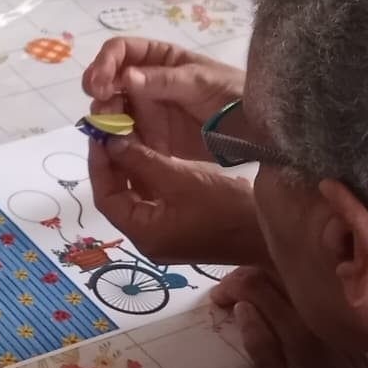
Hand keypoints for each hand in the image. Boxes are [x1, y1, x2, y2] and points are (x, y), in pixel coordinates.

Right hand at [80, 36, 243, 162]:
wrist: (257, 132)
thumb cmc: (233, 95)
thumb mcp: (200, 82)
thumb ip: (163, 81)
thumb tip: (125, 76)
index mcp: (159, 58)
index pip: (120, 52)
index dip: (104, 63)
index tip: (98, 83)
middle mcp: (147, 82)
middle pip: (110, 80)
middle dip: (99, 91)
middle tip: (100, 108)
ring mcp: (148, 110)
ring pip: (113, 109)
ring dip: (105, 116)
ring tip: (109, 128)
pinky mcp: (152, 137)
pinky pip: (125, 136)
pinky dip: (116, 140)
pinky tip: (116, 145)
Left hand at [86, 136, 260, 263]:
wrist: (269, 230)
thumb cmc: (224, 208)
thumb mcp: (180, 179)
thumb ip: (142, 160)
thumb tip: (111, 142)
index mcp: (143, 234)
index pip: (106, 198)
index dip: (98, 164)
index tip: (98, 134)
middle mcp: (149, 237)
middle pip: (119, 196)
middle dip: (113, 163)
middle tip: (110, 129)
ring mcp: (166, 232)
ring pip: (137, 195)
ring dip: (131, 166)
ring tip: (127, 133)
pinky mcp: (182, 224)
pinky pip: (155, 197)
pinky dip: (149, 175)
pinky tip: (150, 149)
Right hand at [211, 270, 367, 367]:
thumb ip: (260, 347)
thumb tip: (242, 309)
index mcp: (299, 331)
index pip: (256, 286)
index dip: (230, 287)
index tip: (217, 300)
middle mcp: (320, 311)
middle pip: (275, 272)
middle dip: (245, 278)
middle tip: (229, 294)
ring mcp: (337, 310)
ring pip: (295, 278)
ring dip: (266, 279)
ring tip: (250, 296)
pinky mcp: (348, 313)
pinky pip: (314, 290)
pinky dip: (289, 289)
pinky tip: (280, 303)